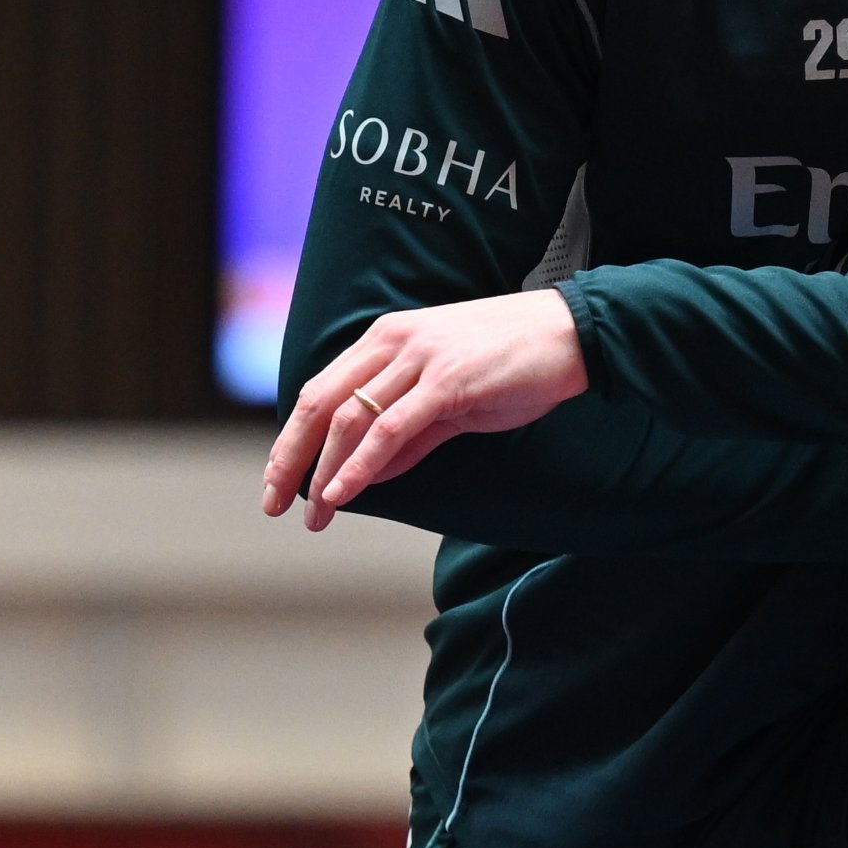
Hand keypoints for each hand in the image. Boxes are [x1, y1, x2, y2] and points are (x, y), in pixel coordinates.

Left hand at [263, 290, 589, 529]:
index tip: (278, 478)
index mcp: (386, 338)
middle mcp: (393, 341)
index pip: (320, 390)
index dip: (292, 438)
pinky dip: (359, 464)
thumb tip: (366, 473)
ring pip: (349, 419)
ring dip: (322, 472)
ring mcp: (419, 358)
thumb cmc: (515, 363)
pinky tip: (341, 493)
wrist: (573, 335)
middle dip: (290, 457)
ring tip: (312, 512)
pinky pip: (389, 429)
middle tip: (274, 503)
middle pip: (319, 403)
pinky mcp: (446, 380)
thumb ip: (409, 433)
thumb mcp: (450, 398)